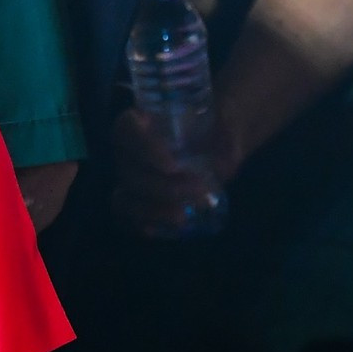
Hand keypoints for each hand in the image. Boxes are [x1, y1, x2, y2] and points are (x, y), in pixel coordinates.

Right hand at [110, 106, 234, 236]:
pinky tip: (160, 230)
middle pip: (128, 171)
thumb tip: (225, 161)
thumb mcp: (224, 120)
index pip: (126, 129)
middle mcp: (127, 150)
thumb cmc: (212, 126)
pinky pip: (127, 217)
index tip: (174, 166)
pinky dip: (140, 225)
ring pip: (124, 198)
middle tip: (200, 191)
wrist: (216, 145)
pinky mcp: (135, 201)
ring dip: (152, 211)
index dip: (144, 149)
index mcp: (140, 120)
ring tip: (184, 217)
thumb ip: (228, 132)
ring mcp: (128, 178)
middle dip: (163, 188)